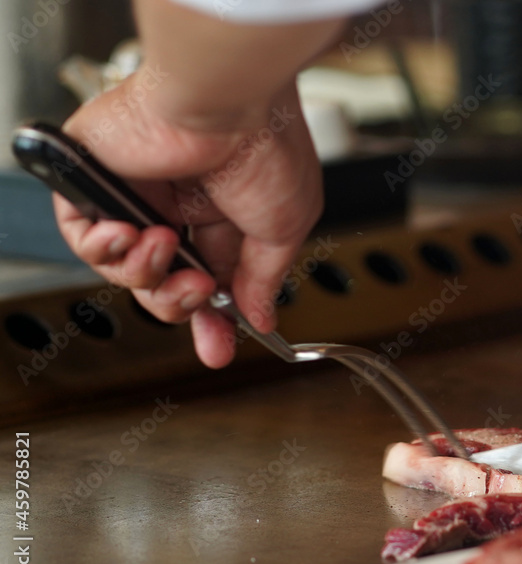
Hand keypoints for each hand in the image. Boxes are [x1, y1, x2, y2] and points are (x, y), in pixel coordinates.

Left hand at [55, 77, 321, 367]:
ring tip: (166, 243)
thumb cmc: (266, 148)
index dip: (214, 319)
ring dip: (147, 271)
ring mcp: (138, 194)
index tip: (218, 348)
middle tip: (198, 295)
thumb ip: (264, 279)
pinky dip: (103, 248)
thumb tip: (260, 316)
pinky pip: (82, 238)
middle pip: (164, 284)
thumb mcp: (284, 230)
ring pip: (125, 269)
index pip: (211, 280)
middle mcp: (180, 206)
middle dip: (179, 304)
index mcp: (225, 215)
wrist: (226, 102)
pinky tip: (129, 231)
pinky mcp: (96, 181)